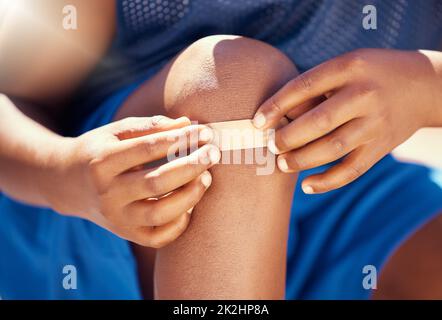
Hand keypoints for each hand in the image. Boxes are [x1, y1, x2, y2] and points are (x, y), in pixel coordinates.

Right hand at [46, 116, 219, 247]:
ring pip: (160, 212)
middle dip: (191, 166)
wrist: (69, 184)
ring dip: (191, 195)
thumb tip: (188, 123)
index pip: (147, 148)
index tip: (204, 132)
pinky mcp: (126, 234)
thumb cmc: (100, 152)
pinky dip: (180, 222)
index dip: (180, 139)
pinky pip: (159, 236)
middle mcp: (107, 193)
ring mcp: (116, 218)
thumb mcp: (116, 132)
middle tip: (214, 153)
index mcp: (102, 162)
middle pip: (157, 182)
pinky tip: (191, 203)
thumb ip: (151, 126)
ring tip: (206, 177)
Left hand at [253, 49, 441, 192]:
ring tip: (282, 164)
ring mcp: (375, 123)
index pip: (304, 86)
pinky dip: (327, 182)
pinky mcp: (382, 146)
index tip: (257, 122)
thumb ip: (317, 85)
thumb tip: (277, 116)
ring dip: (301, 160)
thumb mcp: (347, 64)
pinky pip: (352, 170)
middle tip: (271, 145)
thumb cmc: (371, 74)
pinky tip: (307, 185)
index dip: (276, 106)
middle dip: (287, 138)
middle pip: (318, 122)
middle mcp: (364, 95)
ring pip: (332, 148)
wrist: (424, 85)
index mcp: (350, 68)